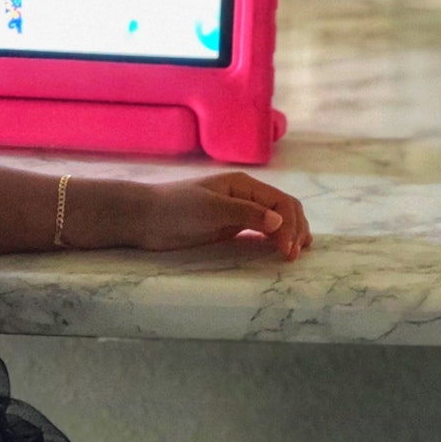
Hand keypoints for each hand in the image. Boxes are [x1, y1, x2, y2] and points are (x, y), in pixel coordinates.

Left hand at [135, 173, 311, 259]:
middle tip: (294, 256)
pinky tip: (281, 249)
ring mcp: (240, 211)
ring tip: (296, 253)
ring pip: (277, 219)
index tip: (286, 251)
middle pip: (285, 208)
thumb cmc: (175, 209)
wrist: (144, 218)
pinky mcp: (231, 227)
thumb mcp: (211, 209)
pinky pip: (262, 231)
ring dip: (291, 233)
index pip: (281, 202)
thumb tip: (280, 220)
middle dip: (295, 229)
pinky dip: (276, 238)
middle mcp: (247, 195)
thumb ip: (246, 213)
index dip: (290, 225)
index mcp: (244, 185)